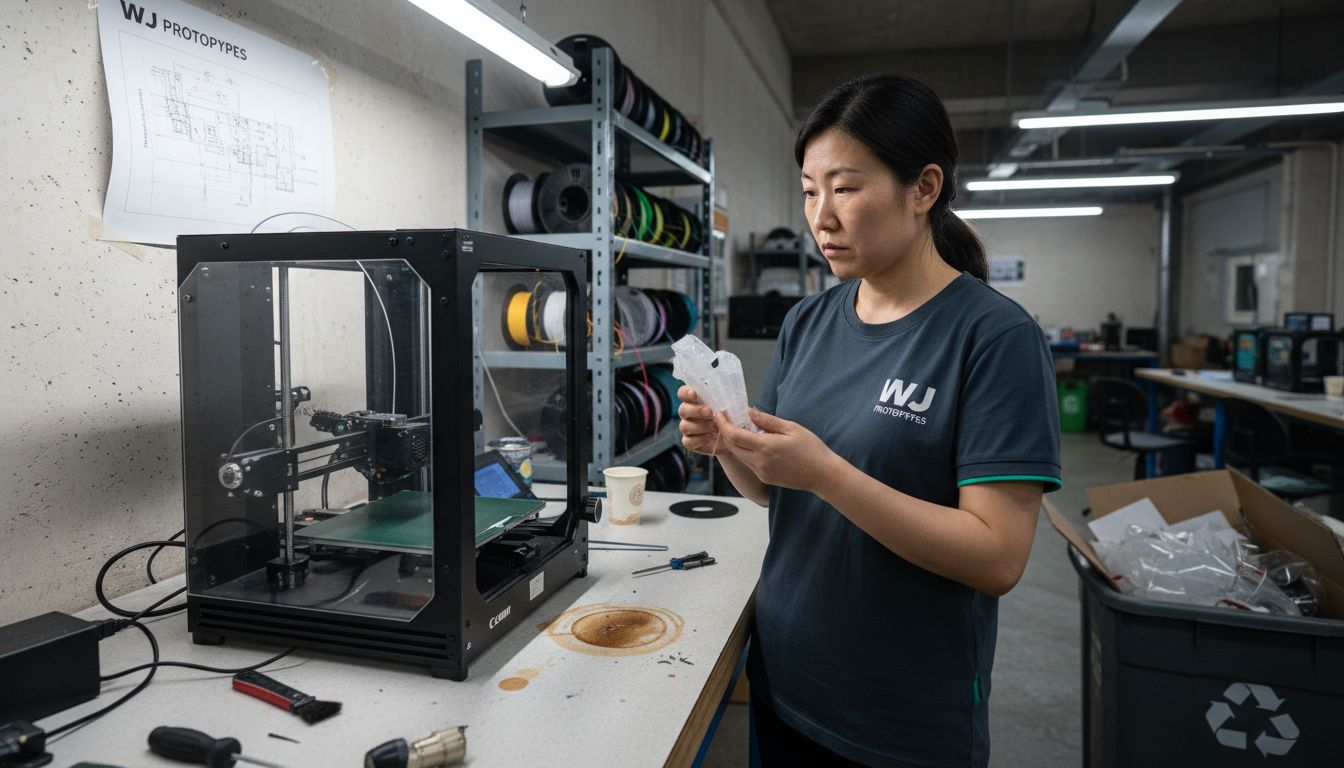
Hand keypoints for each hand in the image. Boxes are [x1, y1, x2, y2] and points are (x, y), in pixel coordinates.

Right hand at [677, 385, 727, 455]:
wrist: (736, 439)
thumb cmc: (732, 418)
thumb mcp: (733, 407)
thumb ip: (727, 400)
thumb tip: (727, 396)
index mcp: (695, 400)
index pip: (683, 393)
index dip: (686, 393)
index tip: (694, 394)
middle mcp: (689, 413)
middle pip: (682, 410)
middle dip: (696, 410)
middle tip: (710, 412)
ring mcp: (688, 428)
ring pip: (684, 426)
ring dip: (700, 426)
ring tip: (716, 427)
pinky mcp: (690, 442)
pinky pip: (687, 442)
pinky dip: (698, 440)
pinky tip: (709, 438)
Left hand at [714, 408, 841, 492]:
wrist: (823, 475)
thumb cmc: (811, 449)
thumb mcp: (791, 428)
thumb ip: (767, 421)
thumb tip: (749, 412)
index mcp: (765, 447)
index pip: (734, 435)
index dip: (723, 424)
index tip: (720, 414)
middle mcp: (759, 462)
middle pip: (732, 446)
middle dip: (726, 432)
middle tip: (727, 419)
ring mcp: (761, 472)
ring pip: (739, 455)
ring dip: (735, 442)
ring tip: (740, 428)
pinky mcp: (765, 478)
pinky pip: (749, 463)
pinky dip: (745, 452)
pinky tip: (753, 442)